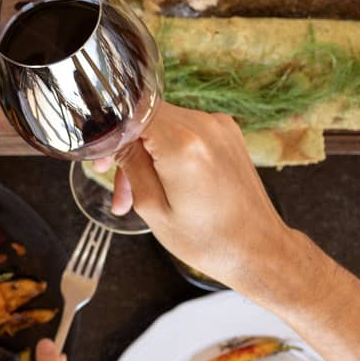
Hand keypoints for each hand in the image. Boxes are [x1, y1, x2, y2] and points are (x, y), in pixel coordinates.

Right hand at [113, 103, 293, 287]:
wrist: (258, 251)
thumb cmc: (208, 240)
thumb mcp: (152, 206)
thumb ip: (129, 162)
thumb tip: (113, 136)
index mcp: (183, 144)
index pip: (131, 109)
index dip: (111, 129)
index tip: (101, 156)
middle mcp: (205, 126)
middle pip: (146, 117)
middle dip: (127, 146)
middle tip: (119, 187)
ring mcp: (220, 127)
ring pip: (164, 125)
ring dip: (147, 152)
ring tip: (140, 194)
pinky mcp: (228, 134)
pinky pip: (184, 132)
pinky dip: (169, 151)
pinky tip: (164, 181)